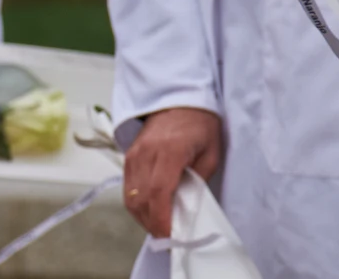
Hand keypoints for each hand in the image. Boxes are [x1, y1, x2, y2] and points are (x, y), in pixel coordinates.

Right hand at [122, 107, 222, 238]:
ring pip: (130, 195)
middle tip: (167, 237)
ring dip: (142, 216)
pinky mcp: (128, 156)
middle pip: (140, 197)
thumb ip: (198, 181)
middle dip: (151, 223)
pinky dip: (137, 203)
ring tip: (159, 226)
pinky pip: (128, 187)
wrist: (179, 100)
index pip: (158, 191)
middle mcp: (146, 153)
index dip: (161, 218)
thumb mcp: (210, 153)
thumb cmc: (200, 125)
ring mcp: (134, 154)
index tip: (168, 235)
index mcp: (169, 151)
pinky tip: (150, 210)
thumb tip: (187, 207)